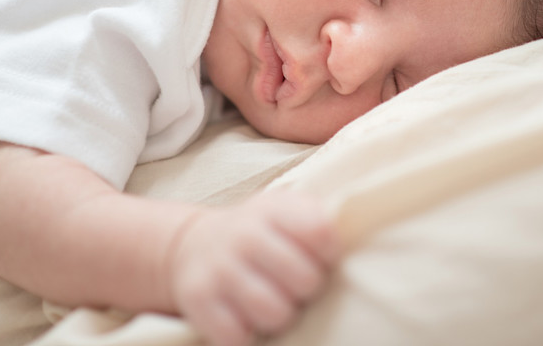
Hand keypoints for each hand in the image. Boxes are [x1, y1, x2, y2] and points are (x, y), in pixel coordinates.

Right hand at [168, 191, 338, 345]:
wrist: (194, 243)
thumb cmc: (258, 233)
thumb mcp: (285, 211)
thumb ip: (317, 220)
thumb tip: (348, 243)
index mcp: (273, 209)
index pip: (320, 232)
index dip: (329, 253)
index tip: (322, 258)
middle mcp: (245, 234)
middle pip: (305, 279)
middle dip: (308, 290)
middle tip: (298, 287)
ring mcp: (220, 267)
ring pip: (275, 313)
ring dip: (280, 316)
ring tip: (275, 303)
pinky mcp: (197, 299)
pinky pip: (238, 336)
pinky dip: (246, 334)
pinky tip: (245, 317)